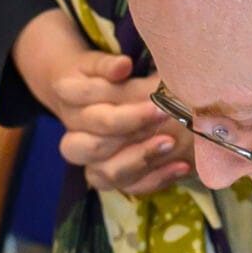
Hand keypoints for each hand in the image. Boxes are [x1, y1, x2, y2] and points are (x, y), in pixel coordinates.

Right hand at [10, 13, 192, 198]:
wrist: (114, 104)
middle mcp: (75, 133)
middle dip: (128, 126)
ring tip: (171, 142)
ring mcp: (92, 161)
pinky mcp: (111, 178)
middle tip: (163, 112)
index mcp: (69, 98)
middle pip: (92, 141)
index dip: (110, 92)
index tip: (150, 93)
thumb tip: (123, 67)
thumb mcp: (112, 65)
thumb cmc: (116, 78)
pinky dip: (158, 178)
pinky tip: (183, 165)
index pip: (81, 97)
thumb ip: (112, 66)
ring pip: (106, 171)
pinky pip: (130, 187)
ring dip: (141, 158)